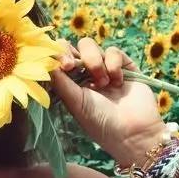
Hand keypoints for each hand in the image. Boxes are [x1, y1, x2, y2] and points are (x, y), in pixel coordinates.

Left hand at [50, 36, 167, 165]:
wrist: (133, 131)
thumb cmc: (100, 122)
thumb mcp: (75, 102)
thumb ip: (60, 82)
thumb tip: (45, 61)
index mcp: (71, 84)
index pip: (59, 59)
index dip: (58, 55)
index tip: (64, 66)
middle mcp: (86, 74)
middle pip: (73, 47)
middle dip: (73, 54)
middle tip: (72, 67)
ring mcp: (104, 68)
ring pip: (91, 46)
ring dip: (94, 62)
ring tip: (103, 83)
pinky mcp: (124, 65)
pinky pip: (113, 51)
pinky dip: (113, 64)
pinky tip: (117, 82)